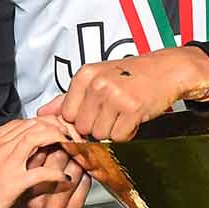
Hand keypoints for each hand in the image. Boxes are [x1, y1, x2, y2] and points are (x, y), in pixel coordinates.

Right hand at [0, 118, 85, 207]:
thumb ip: (7, 155)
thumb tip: (29, 153)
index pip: (28, 123)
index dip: (49, 124)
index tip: (63, 132)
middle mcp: (3, 148)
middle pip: (36, 126)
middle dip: (59, 129)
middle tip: (74, 139)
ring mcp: (8, 164)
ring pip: (39, 140)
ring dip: (60, 144)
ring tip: (73, 152)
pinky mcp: (13, 183)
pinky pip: (42, 172)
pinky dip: (58, 174)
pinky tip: (66, 179)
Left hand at [40, 46, 208, 140]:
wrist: (166, 70)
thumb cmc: (130, 75)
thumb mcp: (96, 79)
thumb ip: (67, 98)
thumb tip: (42, 112)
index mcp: (85, 75)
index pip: (67, 115)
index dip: (81, 119)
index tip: (96, 111)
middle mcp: (97, 84)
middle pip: (83, 127)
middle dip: (97, 126)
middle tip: (113, 112)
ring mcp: (115, 96)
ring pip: (100, 135)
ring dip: (113, 130)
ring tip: (123, 114)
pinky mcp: (133, 109)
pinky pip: (119, 137)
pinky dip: (127, 133)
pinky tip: (133, 118)